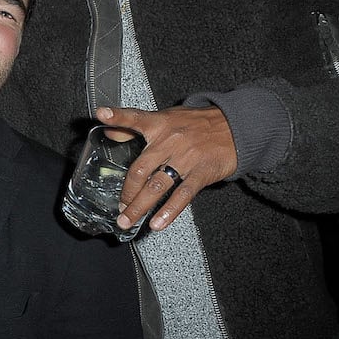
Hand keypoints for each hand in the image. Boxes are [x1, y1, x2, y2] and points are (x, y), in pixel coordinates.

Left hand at [96, 105, 237, 233]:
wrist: (237, 127)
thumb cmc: (196, 124)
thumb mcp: (167, 118)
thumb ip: (136, 126)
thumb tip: (109, 130)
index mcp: (159, 124)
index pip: (135, 118)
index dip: (118, 116)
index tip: (102, 114)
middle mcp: (170, 140)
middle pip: (140, 169)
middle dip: (127, 192)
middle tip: (119, 208)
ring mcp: (186, 158)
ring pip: (157, 186)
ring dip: (140, 206)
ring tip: (128, 220)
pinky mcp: (201, 173)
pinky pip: (182, 196)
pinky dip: (168, 212)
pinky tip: (157, 224)